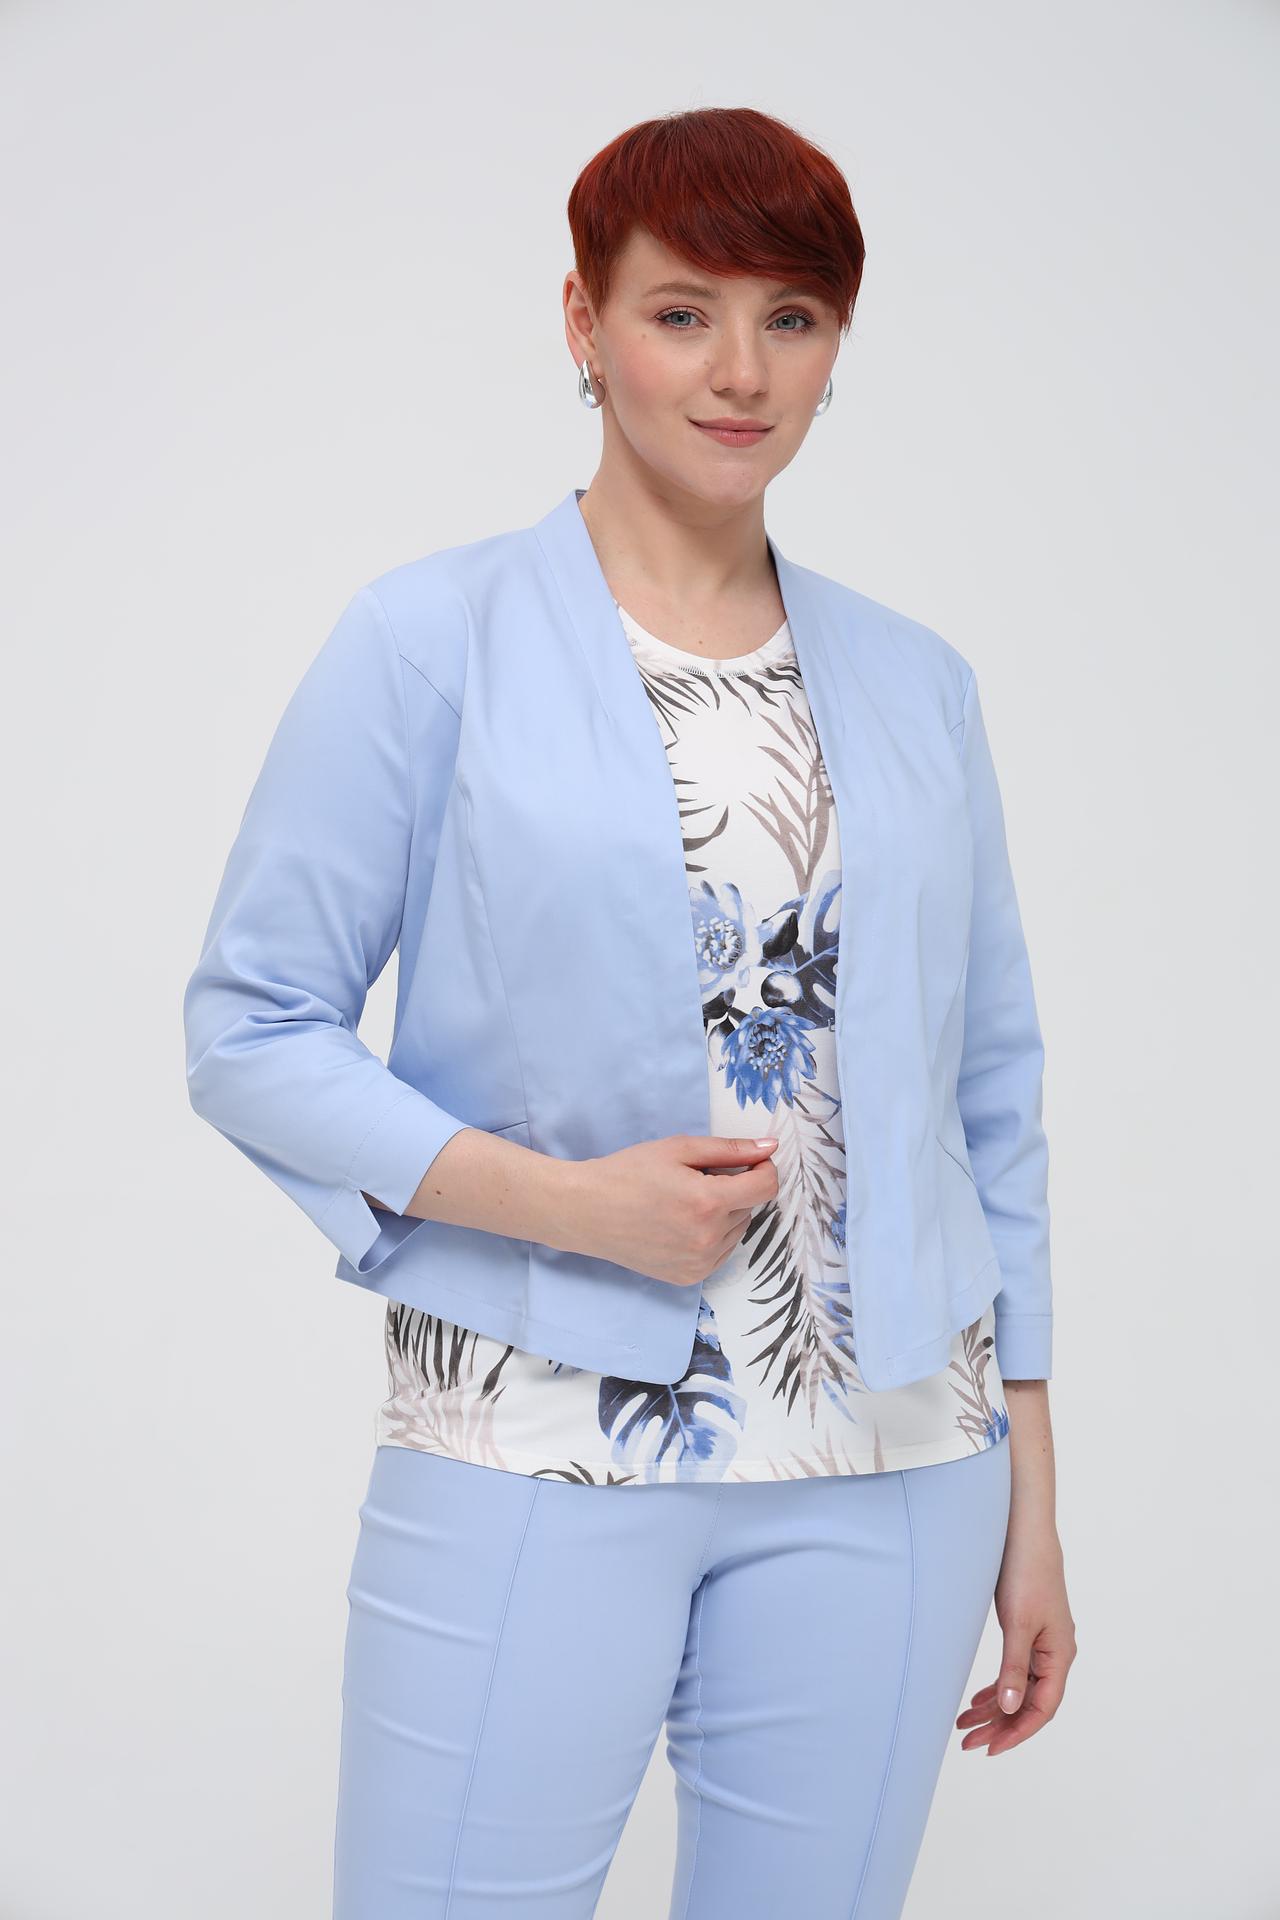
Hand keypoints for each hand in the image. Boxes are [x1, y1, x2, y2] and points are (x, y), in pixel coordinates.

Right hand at [564, 1134, 779, 1285]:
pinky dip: (711, 1235)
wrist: (586, 1212)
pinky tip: (680, 1223)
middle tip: (695, 1179)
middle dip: (733, 1188)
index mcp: (708, 1203)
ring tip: (684, 1202)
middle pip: (749, 1206)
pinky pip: (721, 1251)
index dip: (763, 1168)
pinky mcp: (689, 1277)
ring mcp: (699, 1263)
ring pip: (737, 1230)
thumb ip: (729, 1148)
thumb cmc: (628, 1173)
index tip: (750, 1161)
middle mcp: (708, 1238)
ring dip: (724, 1213)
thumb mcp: (678, 1149)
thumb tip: (770, 1148)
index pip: (766, 1187)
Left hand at [957, 1523, 1076, 1756]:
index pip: (1041, 1709)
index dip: (1016, 1733)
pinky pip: (1015, 1670)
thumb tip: (1008, 1709)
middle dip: (999, 1725)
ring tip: (963, 1724)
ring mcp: (1042, 1642)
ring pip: (1019, 1688)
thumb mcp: (1017, 1623)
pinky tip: (976, 1699)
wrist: (1024, 1529)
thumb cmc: (1026, 1571)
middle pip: (1029, 1703)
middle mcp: (1055, 1653)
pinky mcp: (1028, 1629)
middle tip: (967, 1743)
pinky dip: (996, 1686)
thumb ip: (1013, 1668)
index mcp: (1059, 1655)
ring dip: (994, 1708)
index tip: (989, 1749)